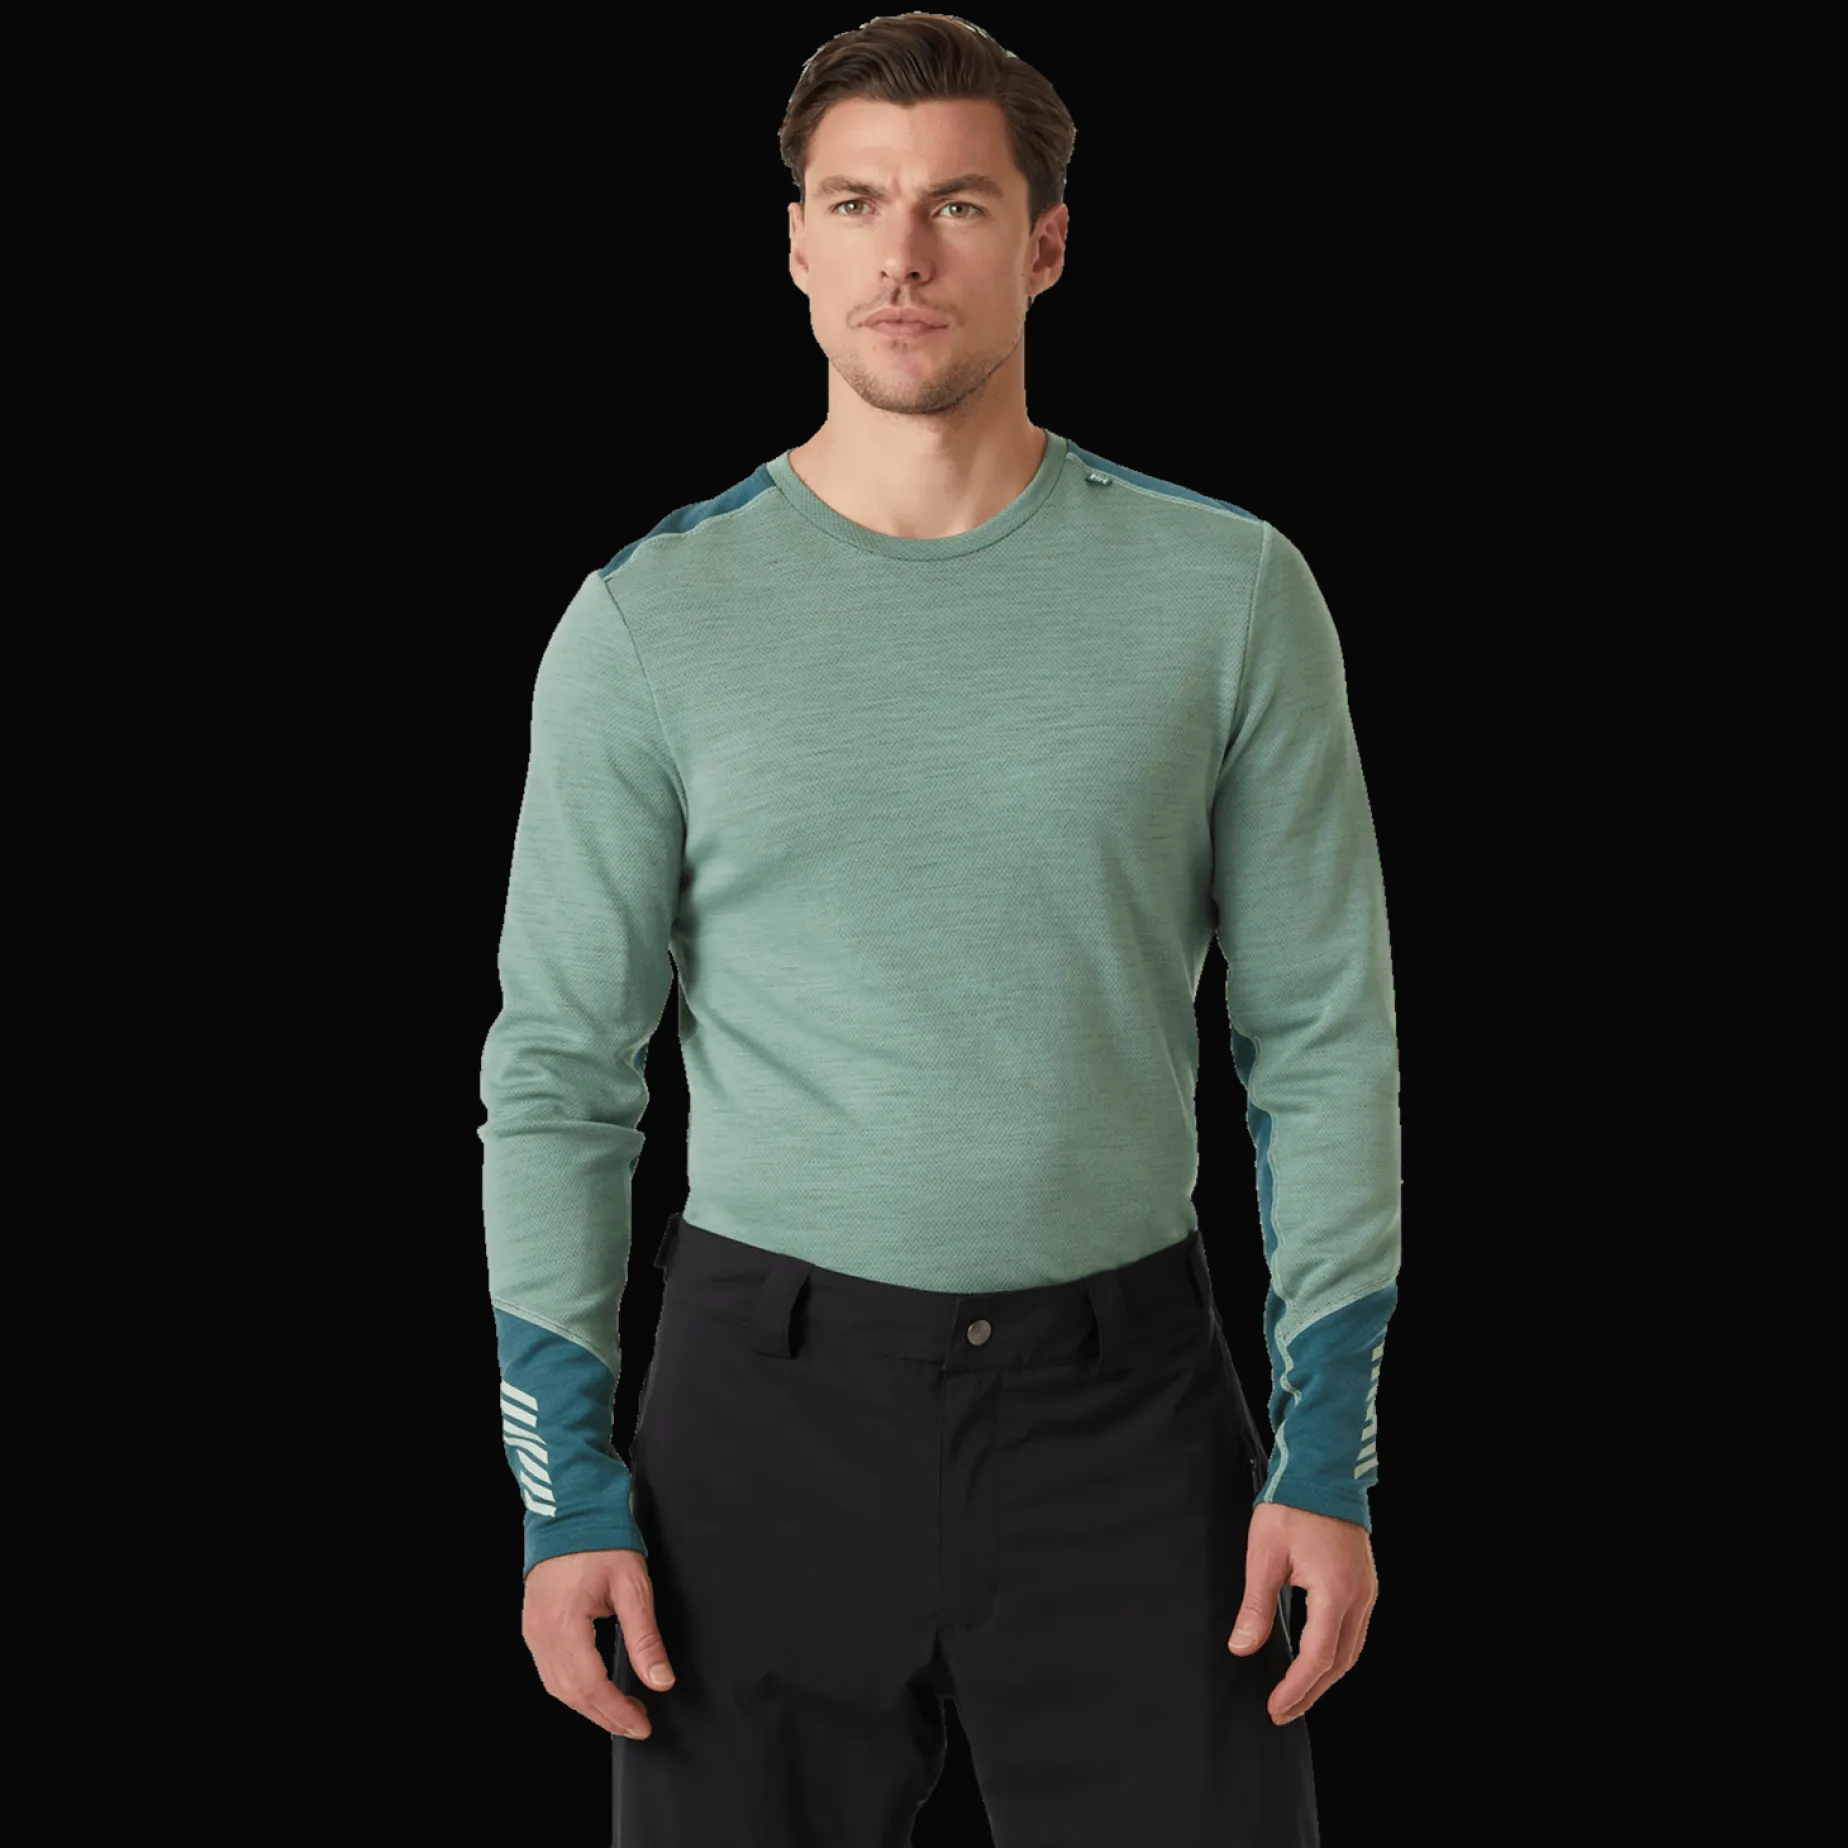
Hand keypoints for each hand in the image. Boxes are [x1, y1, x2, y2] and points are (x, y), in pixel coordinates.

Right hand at [523, 1548, 677, 1738]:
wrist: (571, 1509)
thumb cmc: (601, 1538)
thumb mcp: (633, 1585)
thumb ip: (645, 1637)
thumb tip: (660, 1679)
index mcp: (564, 1624)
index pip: (591, 1687)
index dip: (618, 1712)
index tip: (642, 1724)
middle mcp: (541, 1633)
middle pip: (571, 1695)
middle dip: (605, 1716)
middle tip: (635, 1724)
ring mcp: (532, 1630)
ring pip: (556, 1688)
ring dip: (588, 1706)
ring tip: (619, 1712)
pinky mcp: (533, 1625)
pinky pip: (549, 1671)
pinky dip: (573, 1688)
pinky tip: (594, 1689)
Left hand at [1227, 1502, 1376, 1723]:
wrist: (1322, 1469)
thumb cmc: (1292, 1504)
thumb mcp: (1264, 1554)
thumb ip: (1256, 1606)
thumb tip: (1242, 1647)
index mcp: (1335, 1591)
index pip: (1317, 1658)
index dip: (1296, 1689)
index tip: (1275, 1708)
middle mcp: (1359, 1596)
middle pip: (1340, 1662)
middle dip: (1311, 1692)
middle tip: (1283, 1711)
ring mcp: (1366, 1590)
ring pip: (1351, 1650)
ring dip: (1325, 1676)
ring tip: (1298, 1694)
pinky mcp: (1364, 1582)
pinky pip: (1355, 1631)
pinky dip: (1335, 1653)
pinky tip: (1316, 1659)